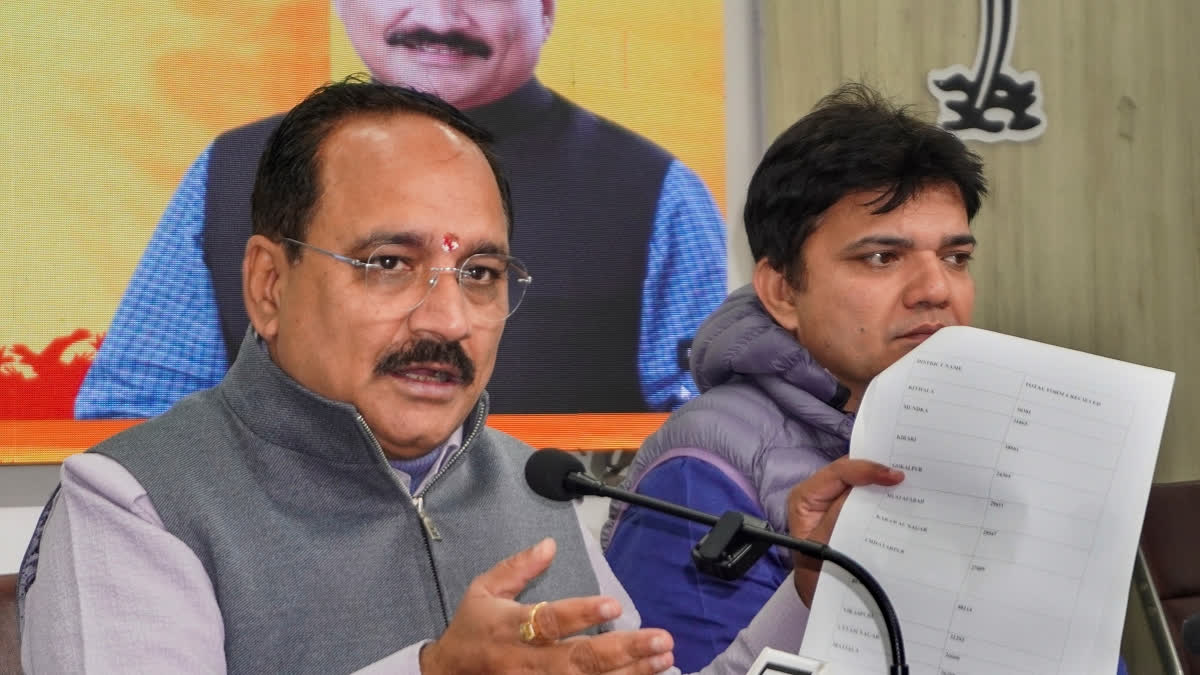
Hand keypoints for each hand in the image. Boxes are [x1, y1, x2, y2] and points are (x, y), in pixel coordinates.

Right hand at [420, 538, 674, 674]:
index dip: (582, 614)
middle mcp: (528, 662)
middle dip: (624, 650)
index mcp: (513, 628)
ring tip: (664, 660)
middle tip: (661, 640)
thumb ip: (517, 568)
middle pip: (580, 660)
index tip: (614, 604)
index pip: (551, 621)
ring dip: (630, 673)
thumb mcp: (483, 591)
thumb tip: (550, 544)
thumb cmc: (471, 632)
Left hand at [788, 458, 903, 605]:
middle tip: (912, 472)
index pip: (838, 472)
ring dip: (887, 484)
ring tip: (915, 482)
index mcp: (806, 497)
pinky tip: (909, 500)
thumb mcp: (824, 546)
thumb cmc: (816, 573)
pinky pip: (870, 499)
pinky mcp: (852, 513)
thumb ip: (839, 517)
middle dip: (880, 470)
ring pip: (864, 483)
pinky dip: (888, 498)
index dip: (867, 469)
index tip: (896, 477)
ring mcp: (837, 503)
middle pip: (853, 472)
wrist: (820, 596)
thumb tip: (865, 490)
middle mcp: (820, 494)